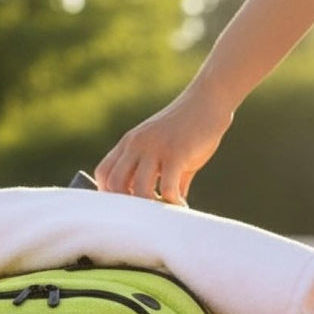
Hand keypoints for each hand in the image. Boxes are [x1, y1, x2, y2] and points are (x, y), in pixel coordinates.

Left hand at [95, 86, 232, 203]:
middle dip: (128, 205)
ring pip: (139, 189)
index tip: (127, 208)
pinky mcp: (176, 152)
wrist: (210, 99)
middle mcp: (137, 144)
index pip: (104, 173)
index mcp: (130, 143)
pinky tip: (182, 205)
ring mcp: (155, 147)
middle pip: (115, 184)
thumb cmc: (190, 129)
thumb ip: (163, 178)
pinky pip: (167, 187)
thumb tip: (167, 206)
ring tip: (165, 212)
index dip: (109, 195)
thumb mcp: (168, 152)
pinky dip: (173, 202)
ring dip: (151, 208)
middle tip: (146, 214)